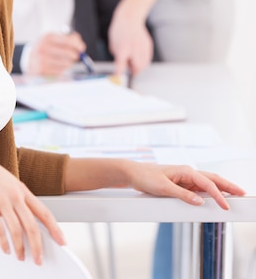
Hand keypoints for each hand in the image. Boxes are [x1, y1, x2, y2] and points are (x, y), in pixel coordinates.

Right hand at [0, 141, 65, 262]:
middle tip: (38, 259)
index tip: (61, 240)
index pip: (44, 212)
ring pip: (17, 231)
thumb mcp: (6, 181)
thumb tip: (23, 213)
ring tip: (20, 256)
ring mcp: (2, 200)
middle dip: (38, 246)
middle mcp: (15, 195)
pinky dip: (4, 243)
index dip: (55, 228)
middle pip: (32, 226)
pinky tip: (5, 248)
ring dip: (20, 248)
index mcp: (22, 189)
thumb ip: (16, 196)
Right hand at [27, 32, 85, 75]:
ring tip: (65, 61)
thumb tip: (81, 46)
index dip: (77, 44)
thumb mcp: (54, 39)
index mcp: (47, 37)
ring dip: (69, 63)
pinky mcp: (41, 70)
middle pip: (68, 53)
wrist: (29, 59)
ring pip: (66, 63)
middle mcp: (42, 47)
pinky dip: (62, 70)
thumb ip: (69, 39)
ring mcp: (41, 59)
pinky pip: (60, 71)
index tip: (82, 48)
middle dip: (75, 55)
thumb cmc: (46, 48)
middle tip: (76, 56)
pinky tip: (58, 67)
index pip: (67, 40)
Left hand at [108, 3, 152, 75]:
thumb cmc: (119, 29)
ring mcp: (142, 47)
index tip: (119, 77)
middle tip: (130, 69)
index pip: (121, 65)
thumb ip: (118, 55)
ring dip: (139, 67)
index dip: (120, 73)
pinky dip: (144, 60)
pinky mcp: (148, 45)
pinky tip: (139, 56)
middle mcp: (133, 49)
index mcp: (123, 49)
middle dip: (134, 71)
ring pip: (144, 64)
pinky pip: (148, 58)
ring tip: (134, 61)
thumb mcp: (113, 43)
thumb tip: (122, 64)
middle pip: (137, 68)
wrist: (130, 17)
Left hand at [123, 161, 245, 208]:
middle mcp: (187, 173)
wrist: (134, 174)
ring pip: (207, 183)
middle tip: (242, 193)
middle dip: (228, 186)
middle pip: (212, 179)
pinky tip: (216, 198)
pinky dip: (210, 192)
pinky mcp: (182, 185)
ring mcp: (185, 179)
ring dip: (221, 188)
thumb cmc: (146, 177)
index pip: (207, 183)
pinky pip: (199, 189)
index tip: (226, 206)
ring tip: (234, 195)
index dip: (218, 195)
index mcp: (185, 171)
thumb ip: (182, 195)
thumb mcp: (163, 188)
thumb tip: (200, 202)